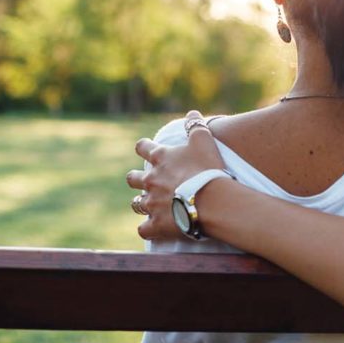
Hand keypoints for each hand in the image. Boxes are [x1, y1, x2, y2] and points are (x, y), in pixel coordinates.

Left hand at [126, 110, 224, 240]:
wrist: (210, 200)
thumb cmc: (207, 169)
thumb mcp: (204, 141)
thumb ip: (196, 126)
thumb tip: (192, 113)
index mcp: (161, 159)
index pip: (143, 148)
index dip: (143, 148)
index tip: (144, 149)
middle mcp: (151, 180)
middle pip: (133, 178)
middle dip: (136, 179)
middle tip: (143, 181)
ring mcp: (152, 203)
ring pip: (136, 204)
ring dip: (140, 203)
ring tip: (147, 205)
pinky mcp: (156, 224)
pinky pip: (144, 229)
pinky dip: (147, 229)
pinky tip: (152, 229)